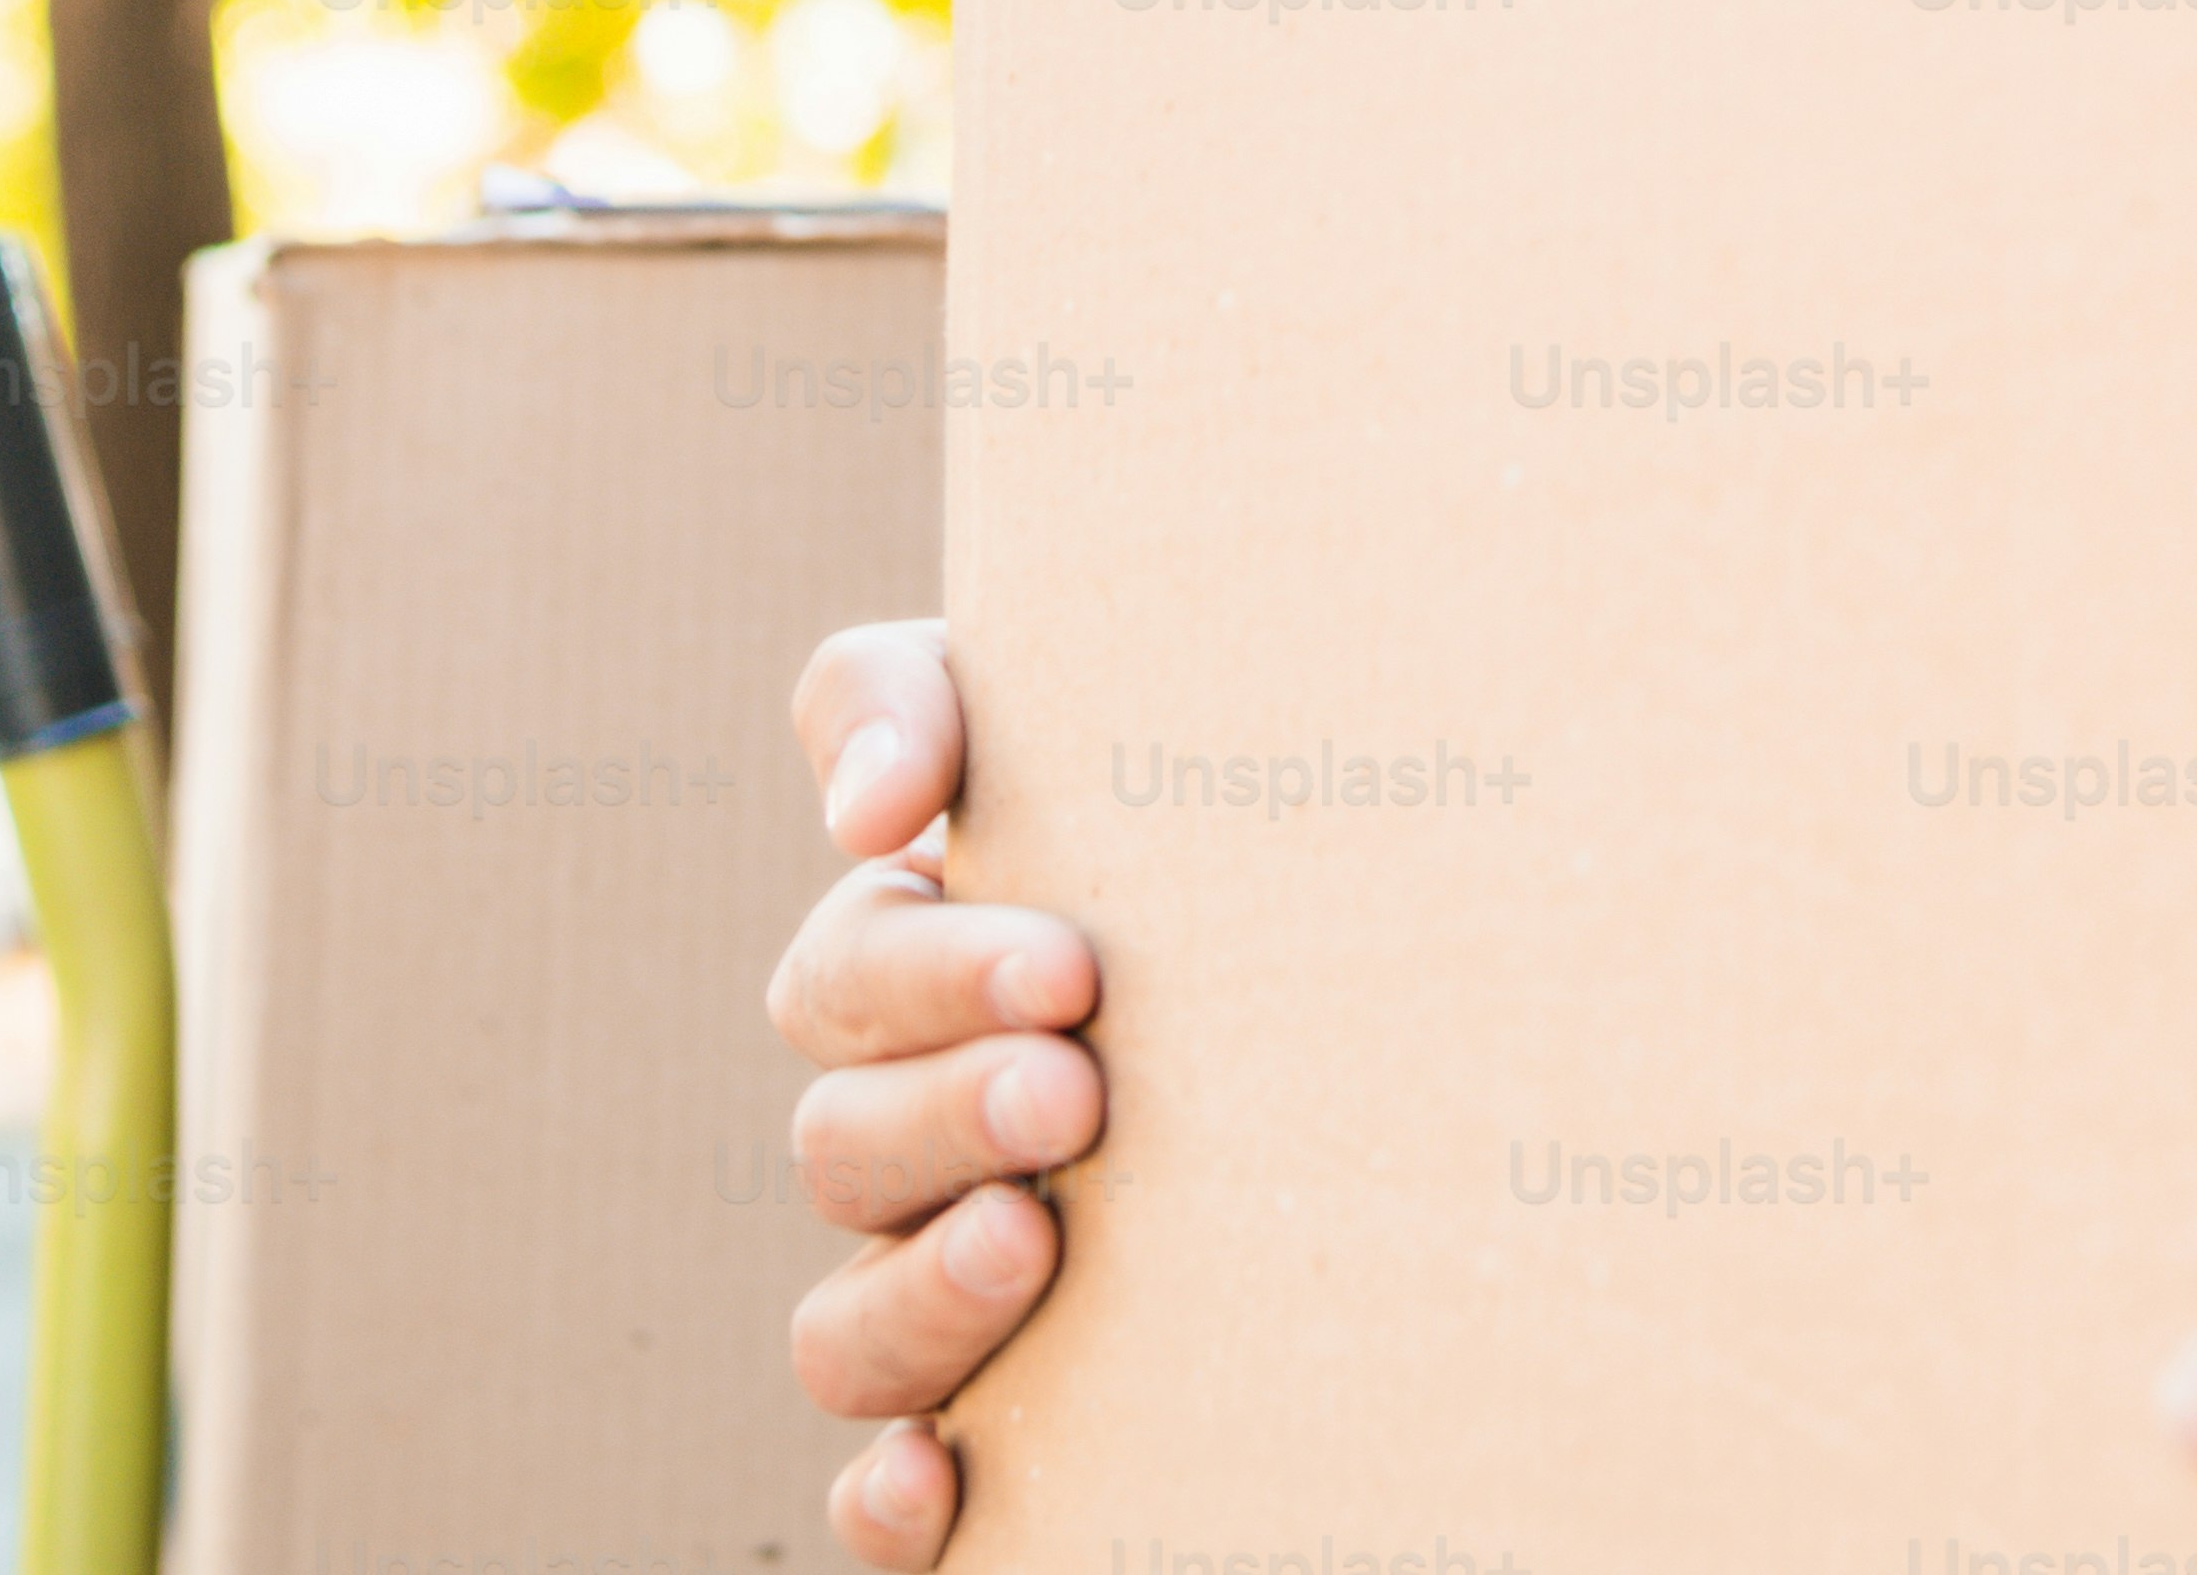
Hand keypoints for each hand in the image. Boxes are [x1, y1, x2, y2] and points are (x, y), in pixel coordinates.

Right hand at [766, 614, 1098, 1571]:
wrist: (1352, 930)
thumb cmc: (1186, 811)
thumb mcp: (1056, 701)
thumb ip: (912, 701)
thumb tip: (872, 808)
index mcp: (911, 979)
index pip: (847, 982)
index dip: (926, 979)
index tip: (1071, 968)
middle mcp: (911, 1143)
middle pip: (844, 1149)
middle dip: (951, 1114)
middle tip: (1080, 1089)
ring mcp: (944, 1281)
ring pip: (844, 1329)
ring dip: (919, 1293)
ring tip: (1032, 1240)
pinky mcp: (992, 1420)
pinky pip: (882, 1490)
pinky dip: (886, 1497)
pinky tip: (941, 1480)